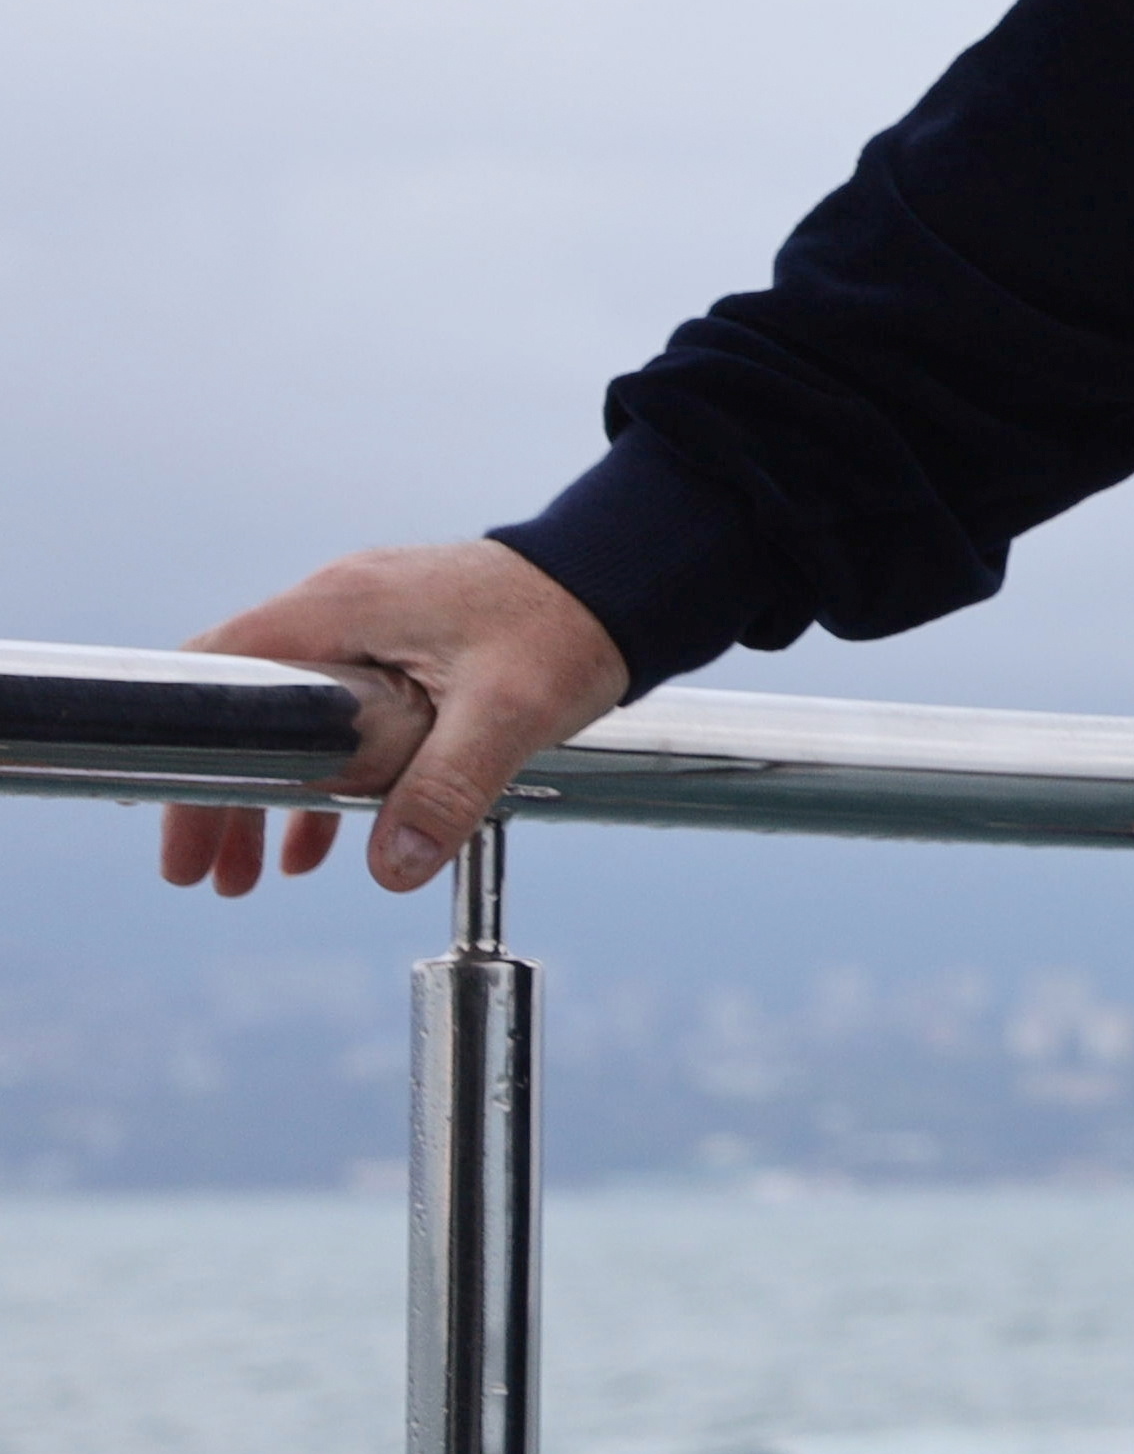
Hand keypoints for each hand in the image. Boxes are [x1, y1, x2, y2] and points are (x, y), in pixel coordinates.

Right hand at [151, 541, 633, 897]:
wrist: (626, 577)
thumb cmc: (567, 626)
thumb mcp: (509, 713)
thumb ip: (447, 788)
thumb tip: (390, 869)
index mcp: (338, 609)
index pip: (221, 682)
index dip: (193, 764)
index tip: (187, 837)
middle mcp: (337, 609)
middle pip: (243, 710)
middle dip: (222, 794)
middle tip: (207, 876)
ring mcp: (369, 627)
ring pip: (289, 721)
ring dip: (269, 796)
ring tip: (251, 876)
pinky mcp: (403, 646)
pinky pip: (337, 717)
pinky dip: (325, 777)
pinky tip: (324, 841)